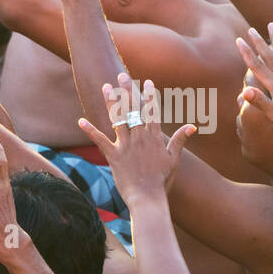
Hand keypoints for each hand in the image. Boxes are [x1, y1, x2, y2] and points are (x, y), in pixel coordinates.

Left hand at [78, 73, 193, 204]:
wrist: (148, 198)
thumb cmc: (162, 180)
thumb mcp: (174, 159)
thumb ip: (180, 140)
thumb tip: (192, 126)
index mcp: (154, 138)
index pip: (152, 111)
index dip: (149, 95)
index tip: (147, 82)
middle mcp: (140, 138)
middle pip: (133, 109)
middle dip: (128, 91)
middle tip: (122, 75)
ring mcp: (126, 146)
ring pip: (117, 119)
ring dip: (110, 102)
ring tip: (105, 87)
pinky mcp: (113, 156)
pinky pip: (100, 140)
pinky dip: (90, 131)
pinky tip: (80, 121)